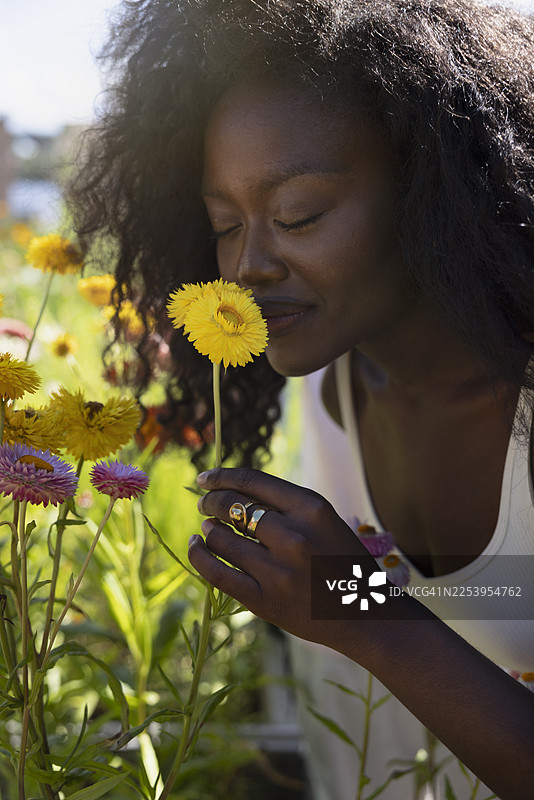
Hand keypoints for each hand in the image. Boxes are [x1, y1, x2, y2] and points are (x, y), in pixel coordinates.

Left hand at [188, 466, 377, 654]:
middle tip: (204, 504)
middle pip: (233, 506)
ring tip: (207, 529)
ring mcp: (278, 570)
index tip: (205, 478)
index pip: (252, 481)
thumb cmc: (342, 562)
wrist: (366, 616)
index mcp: (312, 509)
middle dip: (211, 502)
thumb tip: (232, 491)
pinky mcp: (265, 601)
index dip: (221, 476)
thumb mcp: (324, 522)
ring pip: (222, 539)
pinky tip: (196, 546)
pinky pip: (218, 573)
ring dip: (208, 529)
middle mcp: (294, 536)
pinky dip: (199, 556)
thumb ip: (285, 507)